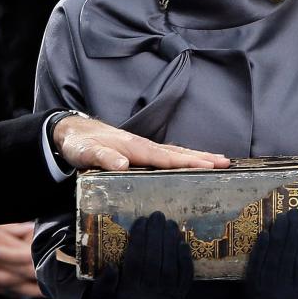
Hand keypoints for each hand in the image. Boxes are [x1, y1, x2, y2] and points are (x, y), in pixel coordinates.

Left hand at [52, 113, 229, 170]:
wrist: (71, 132)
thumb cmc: (79, 144)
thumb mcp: (86, 152)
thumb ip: (103, 158)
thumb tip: (122, 164)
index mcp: (134, 147)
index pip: (165, 156)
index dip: (188, 162)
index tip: (210, 166)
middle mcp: (142, 146)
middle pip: (177, 152)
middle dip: (201, 157)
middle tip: (227, 163)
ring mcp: (142, 148)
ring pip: (174, 152)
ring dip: (196, 156)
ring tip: (218, 161)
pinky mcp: (138, 152)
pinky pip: (165, 155)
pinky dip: (182, 157)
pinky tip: (189, 163)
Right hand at [83, 212, 192, 298]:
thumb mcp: (100, 295)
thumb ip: (103, 282)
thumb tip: (111, 267)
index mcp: (129, 292)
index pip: (134, 262)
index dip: (138, 239)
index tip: (141, 220)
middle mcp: (149, 296)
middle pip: (154, 261)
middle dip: (156, 236)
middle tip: (158, 215)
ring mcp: (166, 297)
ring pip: (170, 268)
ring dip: (171, 243)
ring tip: (170, 223)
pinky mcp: (179, 297)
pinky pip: (185, 278)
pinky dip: (185, 260)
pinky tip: (183, 242)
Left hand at [244, 209, 297, 298]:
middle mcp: (280, 290)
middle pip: (286, 254)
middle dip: (291, 230)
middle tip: (294, 211)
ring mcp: (263, 287)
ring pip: (271, 254)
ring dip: (276, 233)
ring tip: (281, 216)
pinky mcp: (250, 285)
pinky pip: (256, 261)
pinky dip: (260, 246)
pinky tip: (264, 231)